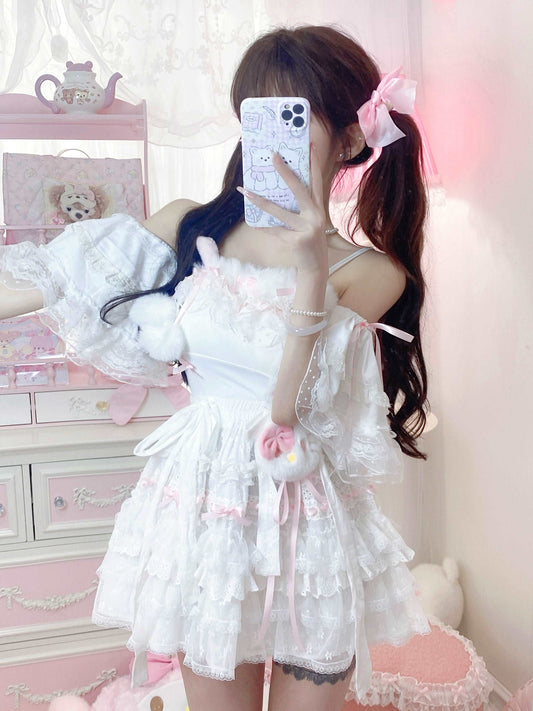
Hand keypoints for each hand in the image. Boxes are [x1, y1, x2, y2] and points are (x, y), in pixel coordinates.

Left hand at [237, 145, 328, 274]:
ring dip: (261, 201)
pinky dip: (262, 226)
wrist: (315, 267)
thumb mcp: (308, 221)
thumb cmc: (308, 240)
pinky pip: (274, 230)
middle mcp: (315, 215)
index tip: (308, 145)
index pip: (316, 181)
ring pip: (280, 212)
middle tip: (274, 156)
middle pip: (300, 189)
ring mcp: (307, 228)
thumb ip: (299, 206)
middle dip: (286, 171)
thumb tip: (276, 191)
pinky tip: (252, 221)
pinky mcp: (297, 241)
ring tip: (246, 191)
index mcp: (319, 208)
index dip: (313, 163)